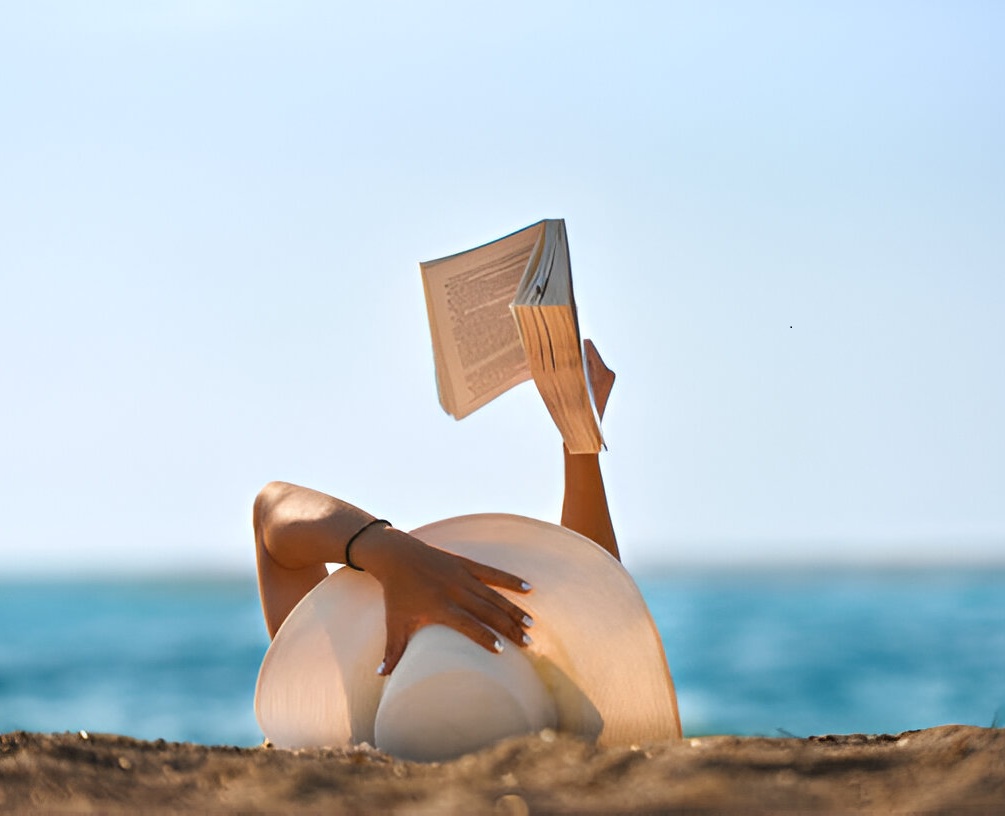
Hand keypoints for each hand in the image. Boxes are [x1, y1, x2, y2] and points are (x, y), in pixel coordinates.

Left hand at [350, 524, 532, 674]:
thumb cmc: (396, 593)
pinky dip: (511, 581)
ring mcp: (462, 576)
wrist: (396, 556)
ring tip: (531, 623)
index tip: (502, 650)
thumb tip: (382, 676)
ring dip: (514, 609)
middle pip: (488, 611)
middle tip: (527, 643)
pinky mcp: (466, 564)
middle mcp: (455, 591)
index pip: (468, 625)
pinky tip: (529, 589)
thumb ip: (392, 651)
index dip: (485, 637)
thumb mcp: (394, 623)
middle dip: (509, 627)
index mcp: (440, 607)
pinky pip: (493, 573)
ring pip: (494, 595)